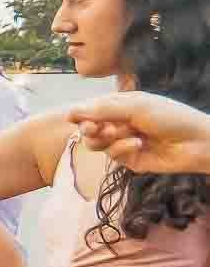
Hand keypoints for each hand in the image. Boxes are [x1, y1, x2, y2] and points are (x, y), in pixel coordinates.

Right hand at [66, 93, 209, 177]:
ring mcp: (123, 142)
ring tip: (118, 134)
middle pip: (88, 128)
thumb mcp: (135, 107)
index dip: (80, 114)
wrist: (196, 142)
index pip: (91, 109)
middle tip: (94, 129)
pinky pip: (114, 155)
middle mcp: (120, 123)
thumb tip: (70, 113)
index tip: (73, 118)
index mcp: (121, 106)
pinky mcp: (129, 160)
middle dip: (90, 128)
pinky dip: (122, 148)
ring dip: (105, 138)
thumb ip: (101, 110)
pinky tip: (138, 144)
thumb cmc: (170, 117)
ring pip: (97, 144)